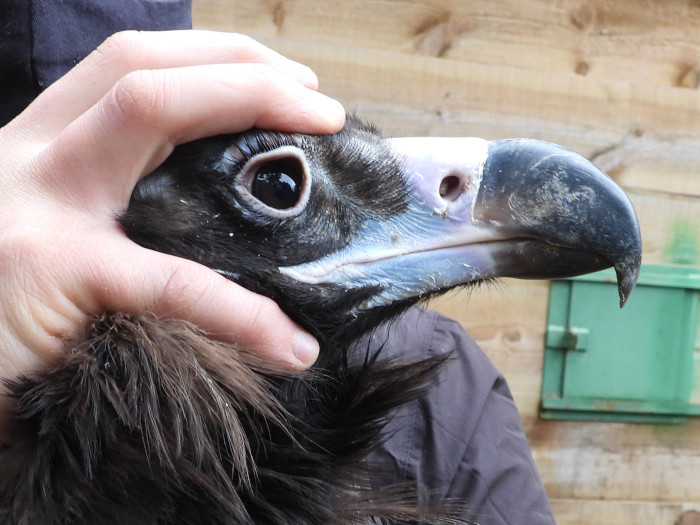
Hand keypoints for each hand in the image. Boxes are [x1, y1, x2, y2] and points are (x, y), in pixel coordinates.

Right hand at [0, 30, 345, 431]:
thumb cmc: (16, 309)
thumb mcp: (61, 236)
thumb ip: (120, 209)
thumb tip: (225, 214)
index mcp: (47, 145)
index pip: (133, 67)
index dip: (215, 60)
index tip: (288, 83)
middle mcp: (36, 153)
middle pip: (143, 65)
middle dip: (243, 66)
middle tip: (320, 103)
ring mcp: (39, 203)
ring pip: (148, 108)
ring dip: (248, 103)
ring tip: (320, 134)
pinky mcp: (49, 272)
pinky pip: (169, 278)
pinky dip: (242, 309)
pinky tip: (290, 344)